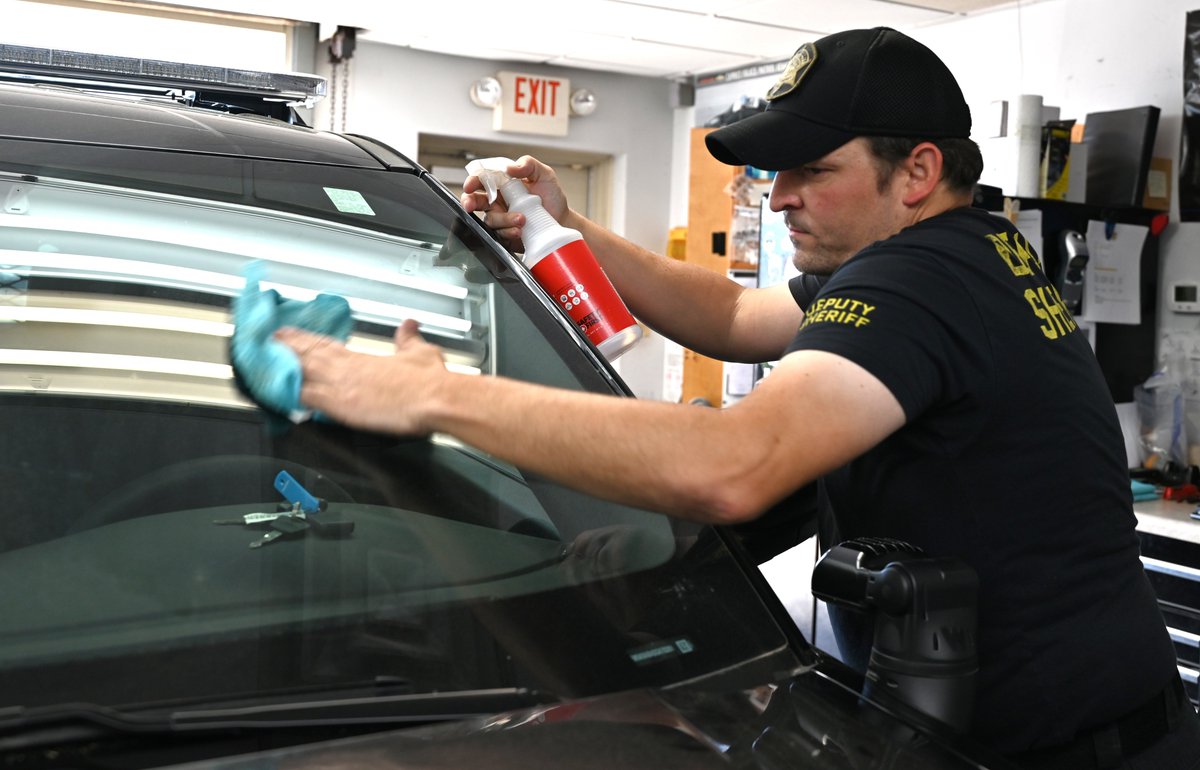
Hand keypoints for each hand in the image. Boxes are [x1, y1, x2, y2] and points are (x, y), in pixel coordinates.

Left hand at [275, 319, 447, 435]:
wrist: (434, 398)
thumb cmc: (430, 380)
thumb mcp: (420, 351)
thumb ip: (408, 339)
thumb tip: (408, 326)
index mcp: (362, 359)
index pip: (324, 346)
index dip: (304, 341)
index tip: (289, 335)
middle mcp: (346, 369)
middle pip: (305, 355)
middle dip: (282, 348)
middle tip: (261, 341)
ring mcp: (340, 386)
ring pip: (298, 372)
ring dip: (276, 367)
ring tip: (256, 362)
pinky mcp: (340, 405)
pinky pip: (303, 398)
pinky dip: (286, 395)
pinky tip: (270, 394)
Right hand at [460, 155, 569, 247]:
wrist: (562, 219)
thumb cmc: (552, 197)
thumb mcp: (544, 174)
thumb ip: (528, 164)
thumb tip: (510, 168)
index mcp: (503, 185)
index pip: (481, 180)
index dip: (472, 181)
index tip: (470, 185)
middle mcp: (499, 202)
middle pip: (475, 200)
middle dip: (469, 202)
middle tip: (471, 205)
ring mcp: (502, 219)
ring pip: (490, 219)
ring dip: (503, 219)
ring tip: (522, 218)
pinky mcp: (506, 235)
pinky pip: (499, 235)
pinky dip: (508, 232)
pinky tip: (520, 230)